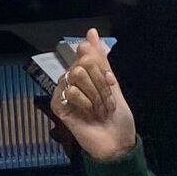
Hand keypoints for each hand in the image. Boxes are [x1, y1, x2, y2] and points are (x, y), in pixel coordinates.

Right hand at [50, 30, 136, 162]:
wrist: (118, 143)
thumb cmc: (118, 118)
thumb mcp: (113, 84)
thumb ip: (101, 59)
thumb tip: (91, 33)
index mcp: (86, 74)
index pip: (85, 52)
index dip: (100, 65)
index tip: (110, 81)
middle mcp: (72, 81)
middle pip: (83, 63)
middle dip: (100, 83)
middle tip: (107, 101)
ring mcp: (64, 93)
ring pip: (77, 75)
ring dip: (95, 95)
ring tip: (100, 110)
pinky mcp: (58, 105)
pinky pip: (70, 92)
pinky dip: (85, 103)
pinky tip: (89, 114)